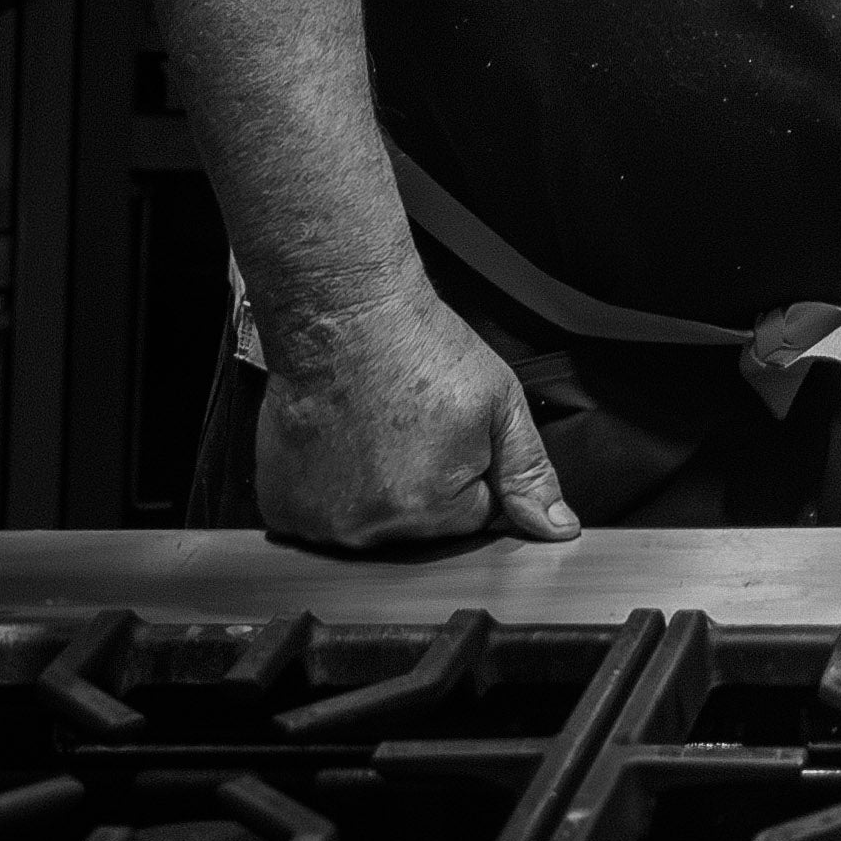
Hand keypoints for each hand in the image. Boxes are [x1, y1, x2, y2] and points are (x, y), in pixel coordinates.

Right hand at [253, 270, 578, 553]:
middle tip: (411, 426)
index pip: (474, 515)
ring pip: (368, 522)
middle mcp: (373, 526)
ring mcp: (322, 521)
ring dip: (372, 489)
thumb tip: (558, 527)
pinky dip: (325, 489)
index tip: (449, 432)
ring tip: (372, 431)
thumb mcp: (500, 404)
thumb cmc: (416, 347)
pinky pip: (316, 517)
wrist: (343, 313)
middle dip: (424, 483)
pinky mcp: (283, 507)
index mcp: (434, 508)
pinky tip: (338, 445)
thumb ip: (530, 473)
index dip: (470, 469)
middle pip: (421, 527)